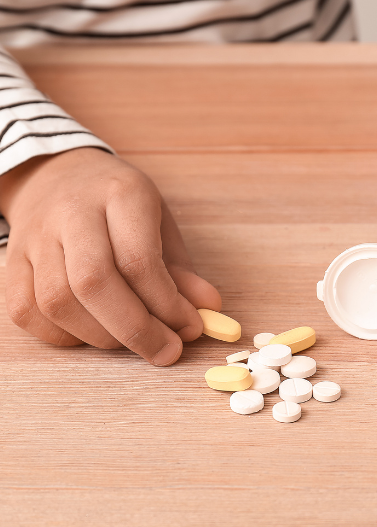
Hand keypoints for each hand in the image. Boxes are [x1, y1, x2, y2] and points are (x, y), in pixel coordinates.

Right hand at [0, 148, 220, 364]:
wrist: (55, 175)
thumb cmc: (118, 204)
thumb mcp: (161, 222)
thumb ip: (181, 270)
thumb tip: (208, 309)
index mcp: (120, 194)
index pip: (139, 259)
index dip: (167, 304)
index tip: (190, 328)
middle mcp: (71, 213)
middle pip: (94, 282)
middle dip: (135, 328)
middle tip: (165, 351)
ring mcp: (34, 238)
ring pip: (57, 301)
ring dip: (101, 336)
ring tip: (133, 341)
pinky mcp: (10, 262)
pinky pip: (27, 311)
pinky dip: (62, 335)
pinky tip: (93, 333)